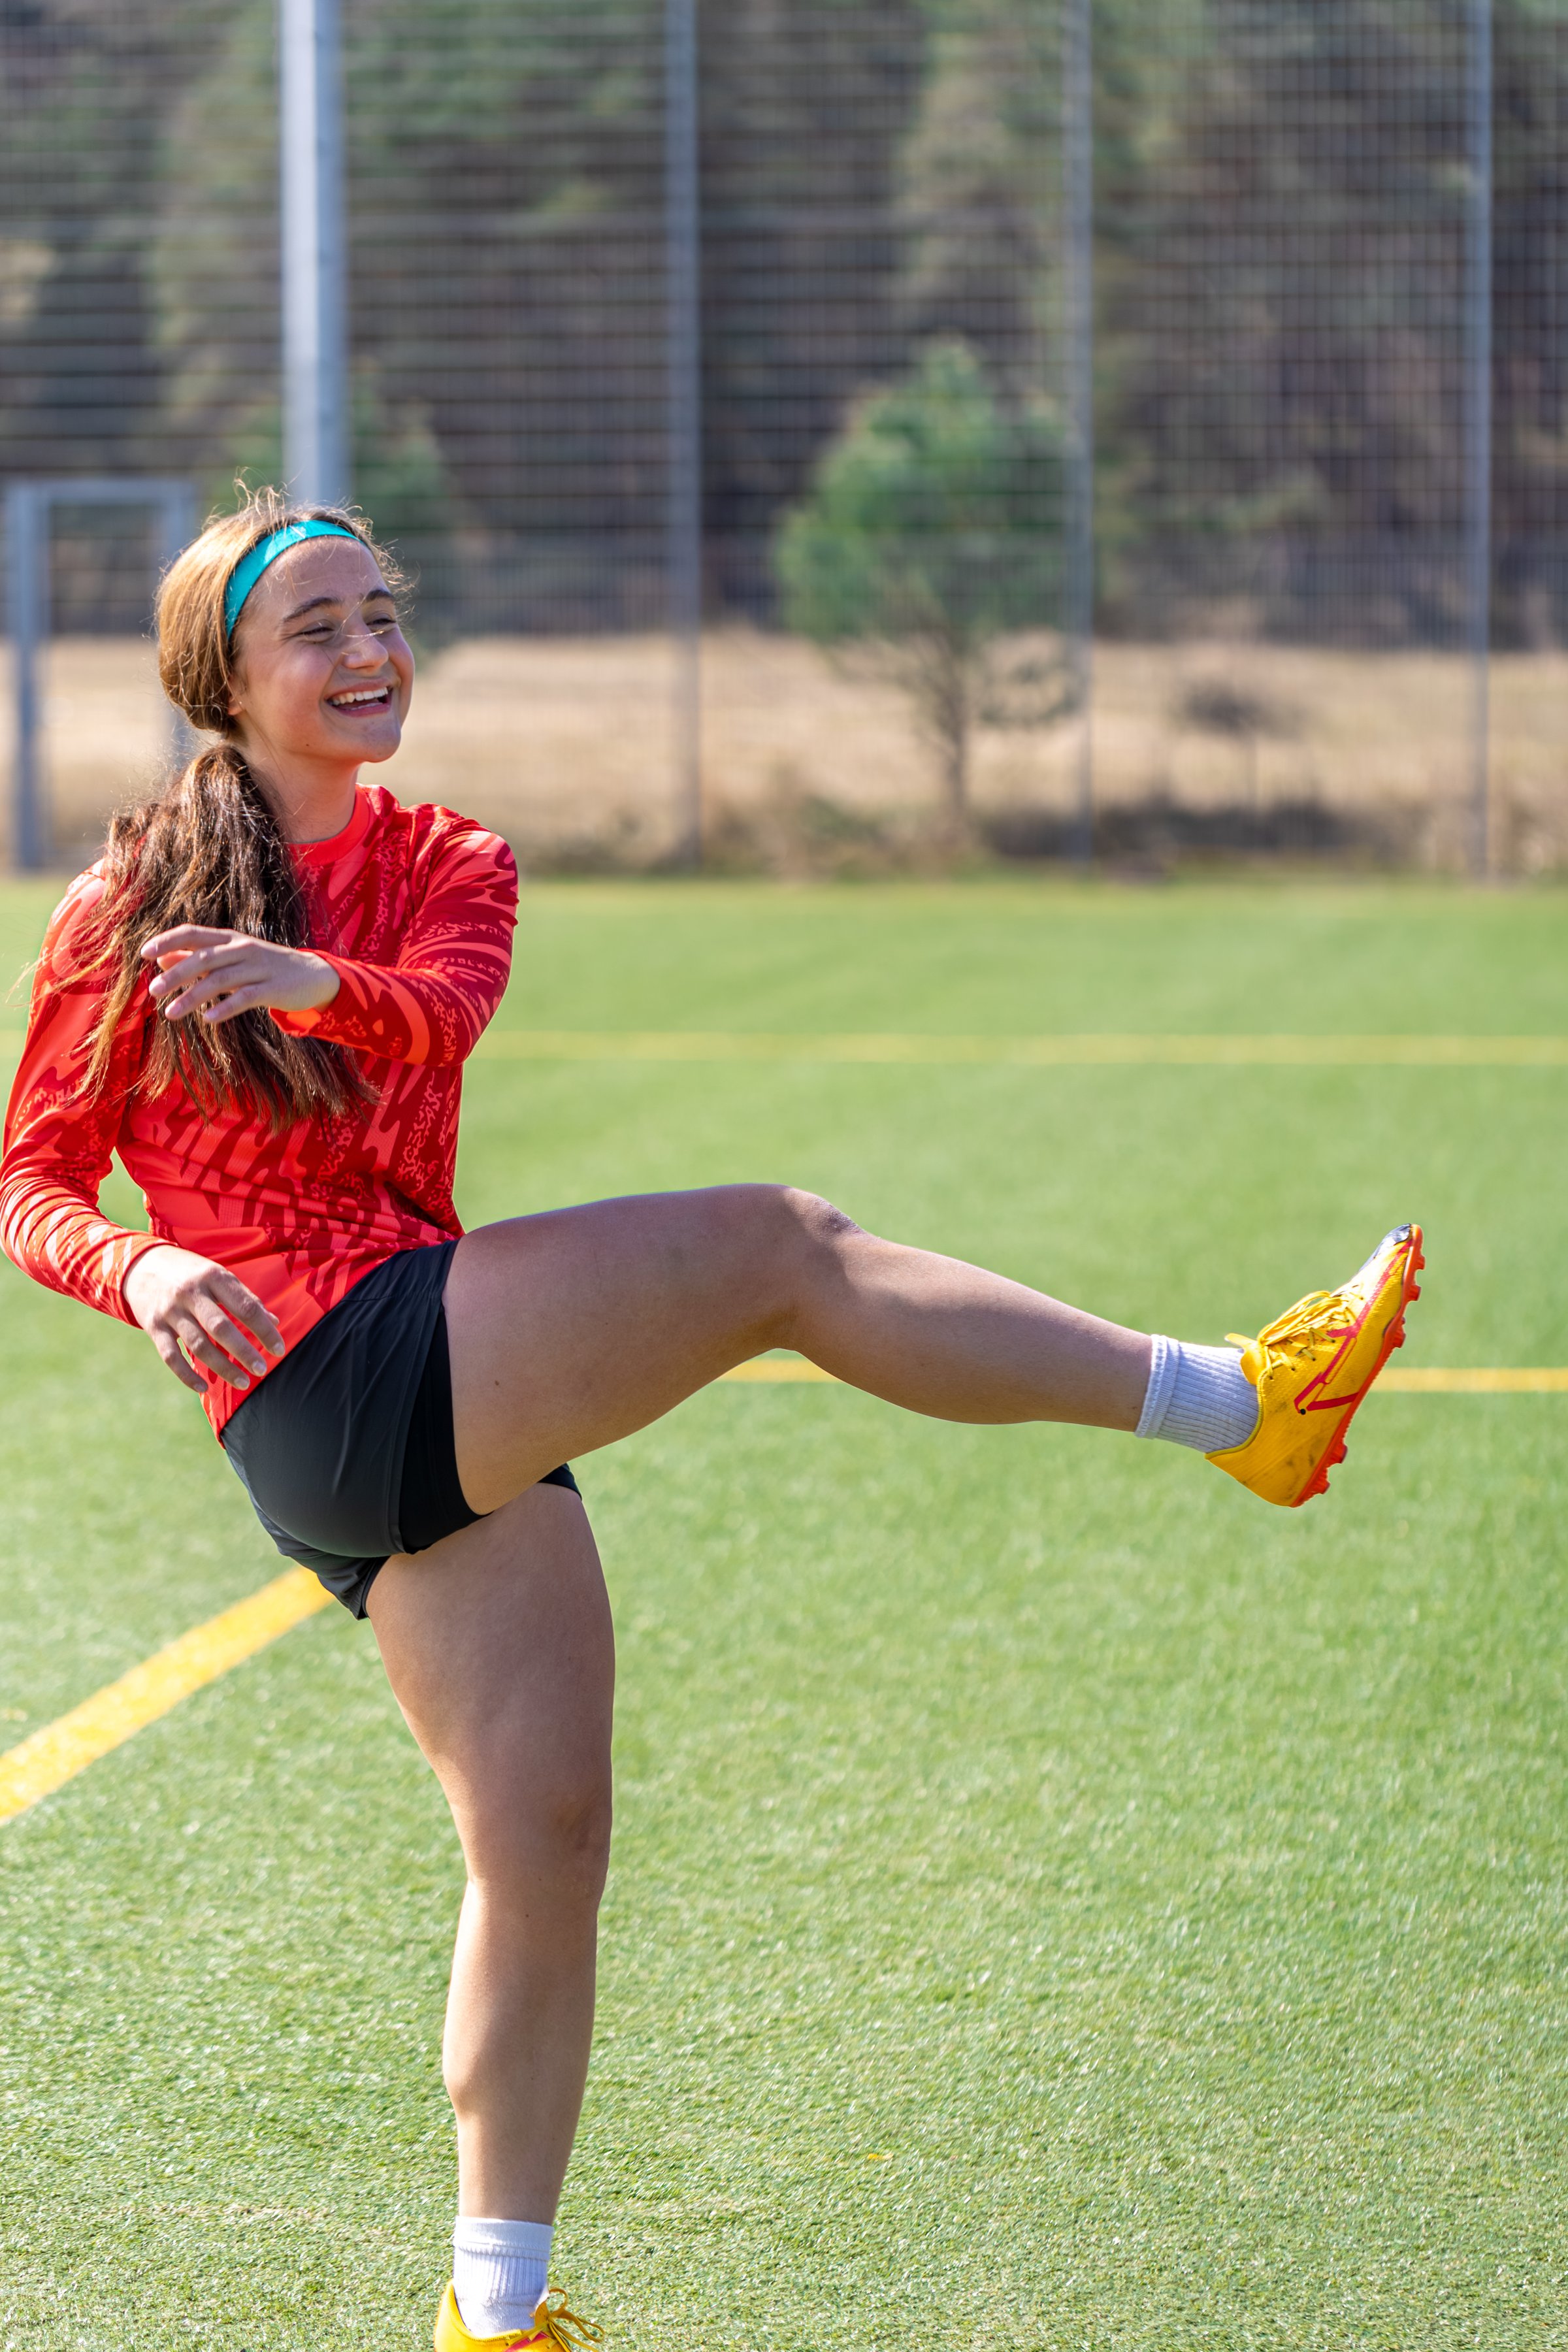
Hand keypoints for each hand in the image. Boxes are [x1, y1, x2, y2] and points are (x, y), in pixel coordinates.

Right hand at [123, 1245, 283, 1395]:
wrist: (140, 1265)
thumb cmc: (191, 1273)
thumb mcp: (218, 1276)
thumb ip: (245, 1298)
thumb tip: (274, 1322)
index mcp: (214, 1277)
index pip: (245, 1306)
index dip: (264, 1330)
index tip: (280, 1349)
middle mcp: (191, 1293)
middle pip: (221, 1327)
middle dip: (244, 1351)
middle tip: (262, 1369)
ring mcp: (170, 1310)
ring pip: (198, 1345)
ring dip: (222, 1367)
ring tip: (243, 1382)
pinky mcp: (152, 1326)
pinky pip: (171, 1356)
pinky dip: (187, 1375)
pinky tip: (204, 1387)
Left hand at [142, 926, 339, 1026]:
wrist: (311, 975)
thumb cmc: (262, 966)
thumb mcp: (228, 958)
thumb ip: (194, 957)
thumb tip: (158, 959)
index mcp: (228, 938)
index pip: (192, 933)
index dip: (168, 940)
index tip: (144, 953)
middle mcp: (241, 948)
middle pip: (203, 957)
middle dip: (176, 973)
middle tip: (153, 991)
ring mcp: (258, 968)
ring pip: (220, 979)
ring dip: (193, 996)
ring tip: (171, 1013)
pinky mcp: (273, 989)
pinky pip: (245, 998)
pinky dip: (225, 1008)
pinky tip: (208, 1019)